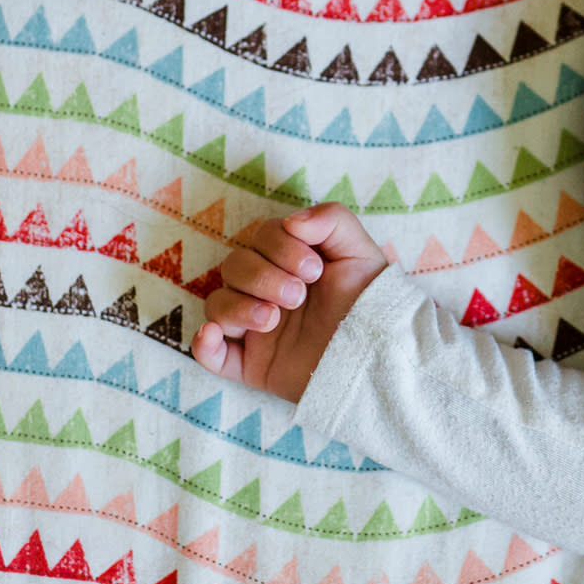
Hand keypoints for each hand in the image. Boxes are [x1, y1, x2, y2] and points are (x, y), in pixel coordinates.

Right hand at [192, 202, 387, 401]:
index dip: (281, 247)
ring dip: (238, 307)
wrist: (380, 355)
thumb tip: (291, 222)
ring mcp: (255, 327)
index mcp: (288, 261)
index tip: (315, 270)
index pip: (262, 237)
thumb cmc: (371, 300)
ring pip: (218, 305)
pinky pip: (210, 354)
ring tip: (273, 319)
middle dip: (263, 277)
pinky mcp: (251, 363)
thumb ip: (332, 220)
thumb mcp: (361, 253)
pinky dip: (203, 345)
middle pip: (235, 267)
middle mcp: (266, 290)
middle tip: (299, 296)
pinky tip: (214, 336)